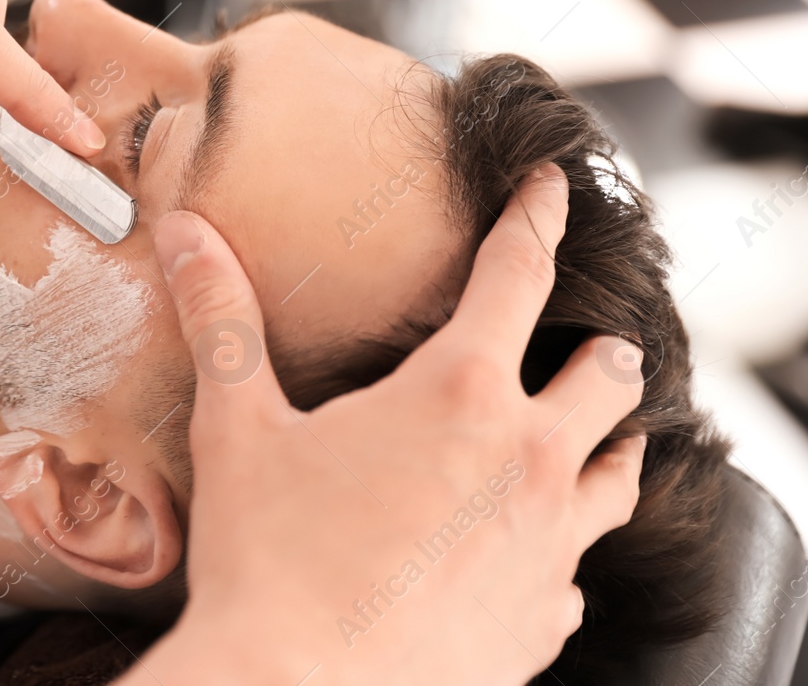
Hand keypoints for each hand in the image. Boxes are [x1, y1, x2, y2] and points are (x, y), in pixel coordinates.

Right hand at [132, 165, 645, 685]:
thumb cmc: (267, 559)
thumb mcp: (239, 426)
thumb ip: (222, 320)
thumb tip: (186, 233)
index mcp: (459, 394)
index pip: (519, 273)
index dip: (538, 217)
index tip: (555, 187)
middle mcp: (526, 461)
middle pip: (607, 376)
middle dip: (594, 347)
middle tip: (574, 339)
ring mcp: (546, 547)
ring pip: (620, 474)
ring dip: (605, 444)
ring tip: (588, 437)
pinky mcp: (541, 620)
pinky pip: (576, 572)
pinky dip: (559, 548)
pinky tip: (525, 553)